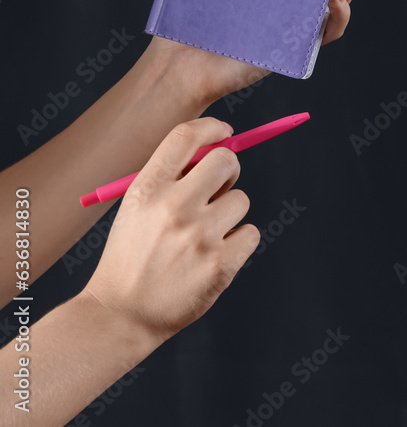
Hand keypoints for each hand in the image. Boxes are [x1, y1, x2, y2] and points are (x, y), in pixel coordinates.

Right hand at [83, 117, 259, 340]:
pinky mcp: (220, 264)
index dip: (211, 127)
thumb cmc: (133, 257)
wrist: (120, 314)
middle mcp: (173, 207)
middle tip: (221, 186)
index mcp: (146, 189)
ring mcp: (199, 236)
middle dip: (229, 169)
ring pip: (241, 200)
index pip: (186, 136)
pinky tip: (213, 257)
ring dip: (230, 214)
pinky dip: (238, 243)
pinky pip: (250, 233)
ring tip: (204, 236)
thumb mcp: (135, 209)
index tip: (224, 132)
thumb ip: (170, 179)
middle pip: (225, 160)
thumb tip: (220, 149)